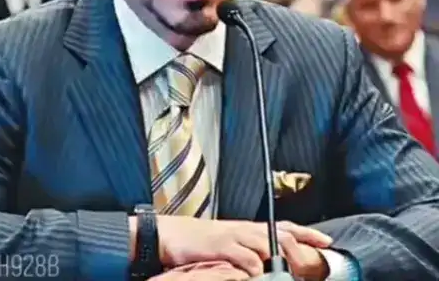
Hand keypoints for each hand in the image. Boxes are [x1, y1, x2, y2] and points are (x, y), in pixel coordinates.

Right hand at [155, 216, 331, 278]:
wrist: (172, 235)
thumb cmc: (201, 243)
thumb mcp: (229, 244)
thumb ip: (249, 252)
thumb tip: (267, 265)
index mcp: (248, 229)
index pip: (283, 227)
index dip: (307, 233)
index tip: (327, 241)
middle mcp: (244, 229)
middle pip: (279, 234)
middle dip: (297, 249)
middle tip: (307, 266)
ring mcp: (233, 236)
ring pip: (265, 242)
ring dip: (278, 258)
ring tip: (287, 272)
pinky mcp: (220, 246)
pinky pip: (244, 256)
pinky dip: (254, 266)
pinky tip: (256, 273)